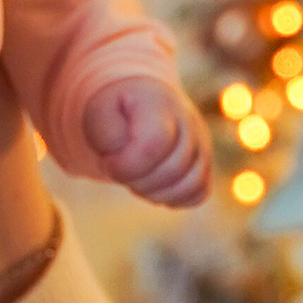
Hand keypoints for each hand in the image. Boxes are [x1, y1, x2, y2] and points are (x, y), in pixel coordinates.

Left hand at [80, 74, 212, 211]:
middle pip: (173, 170)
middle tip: (120, 170)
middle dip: (138, 181)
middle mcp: (189, 120)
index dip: (127, 165)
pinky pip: (198, 194)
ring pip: (190, 185)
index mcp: (160, 103)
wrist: (136, 107)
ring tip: (137, 178)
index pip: (154, 146)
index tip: (109, 162)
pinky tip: (153, 186)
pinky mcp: (204, 165)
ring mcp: (201, 143)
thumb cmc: (115, 114)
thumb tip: (125, 154)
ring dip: (155, 193)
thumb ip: (106, 132)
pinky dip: (173, 199)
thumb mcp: (98, 113)